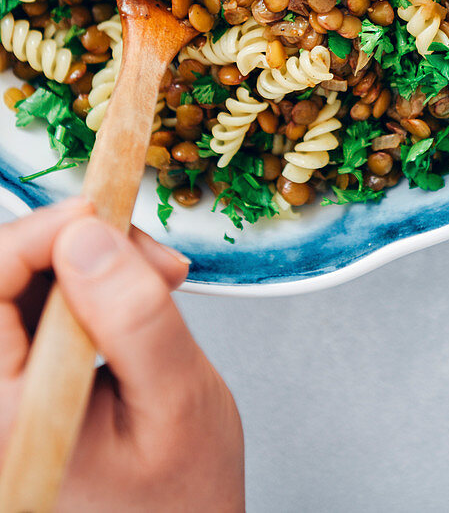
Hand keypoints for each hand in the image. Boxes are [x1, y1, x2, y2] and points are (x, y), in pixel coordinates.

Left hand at [0, 200, 243, 511]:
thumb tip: (88, 234)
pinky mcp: (23, 384)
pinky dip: (90, 285)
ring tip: (159, 278)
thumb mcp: (177, 399)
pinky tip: (137, 295)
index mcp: (5, 418)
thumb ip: (133, 316)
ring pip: (25, 284)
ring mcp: (7, 397)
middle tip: (151, 253)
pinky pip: (40, 307)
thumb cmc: (183, 496)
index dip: (43, 232)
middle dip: (77, 242)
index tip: (106, 211)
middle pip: (3, 278)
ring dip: (90, 260)